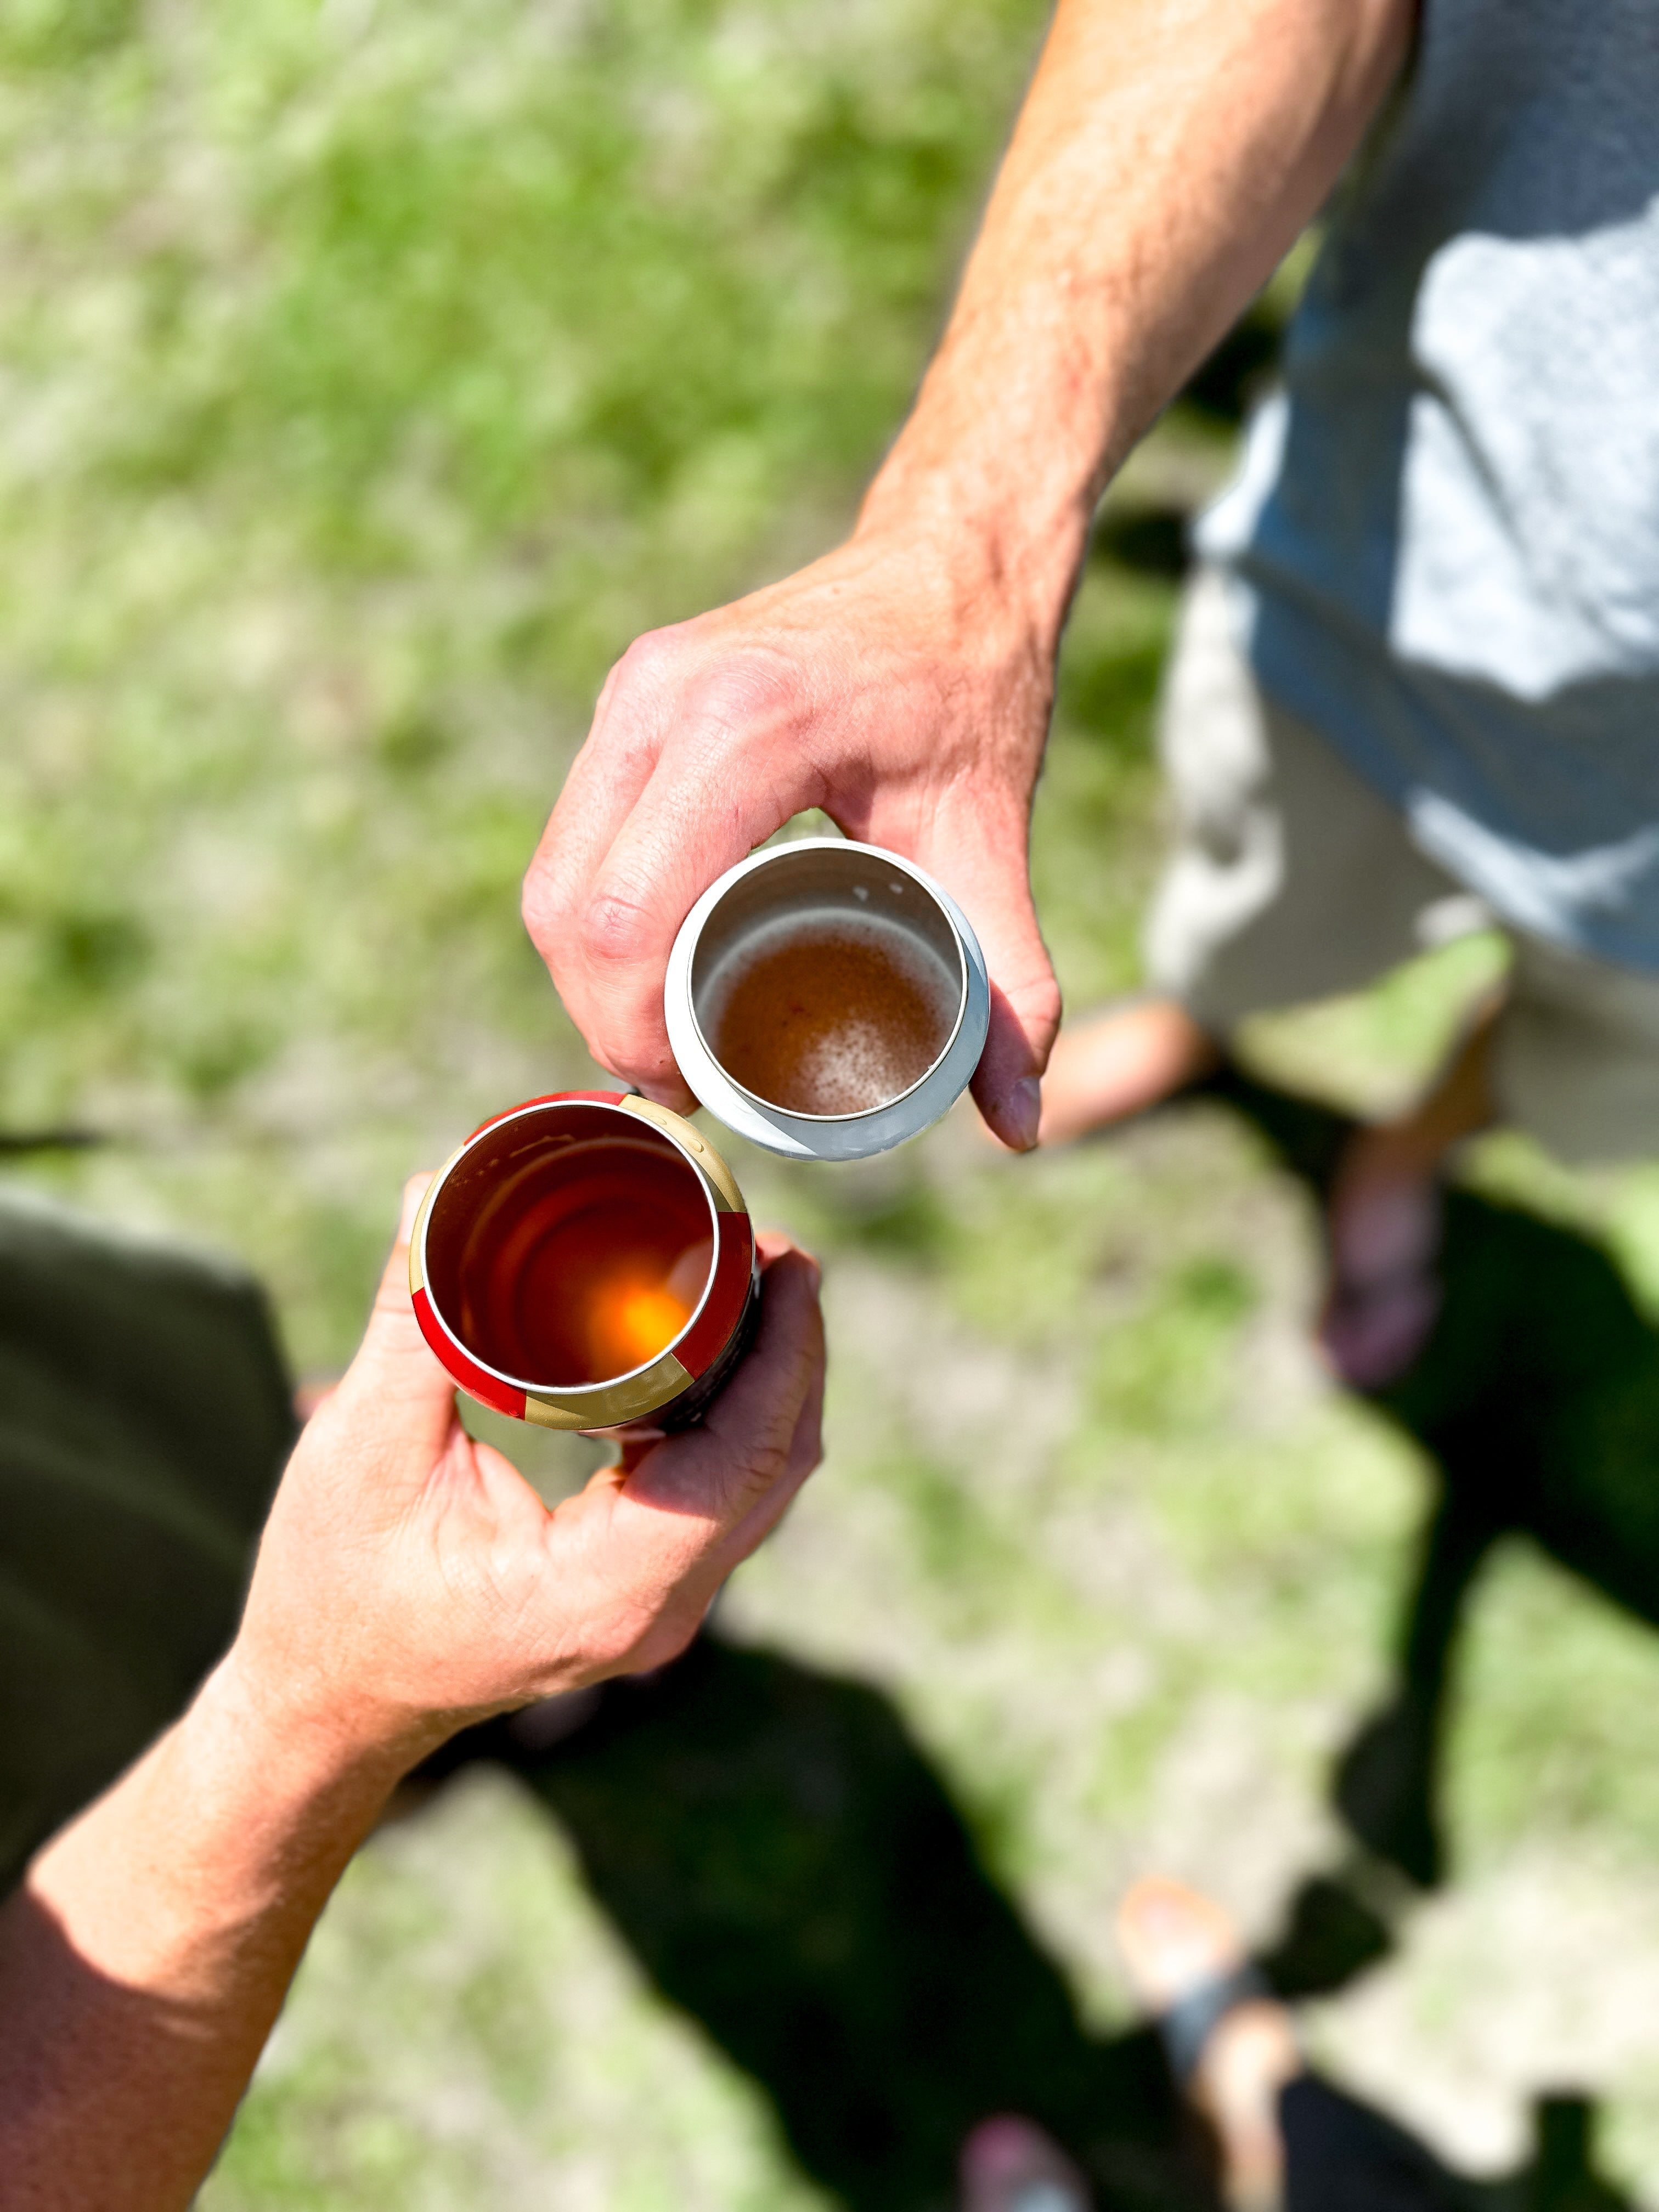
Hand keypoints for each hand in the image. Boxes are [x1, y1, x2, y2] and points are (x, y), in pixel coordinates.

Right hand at [228, 1180, 824, 1771]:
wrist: (323, 1703)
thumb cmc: (333, 1594)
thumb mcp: (361, 1449)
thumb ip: (414, 1320)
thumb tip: (439, 1190)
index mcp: (603, 1589)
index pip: (745, 1461)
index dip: (783, 1355)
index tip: (789, 1259)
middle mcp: (654, 1612)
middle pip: (774, 1469)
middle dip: (790, 1353)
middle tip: (774, 1248)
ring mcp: (655, 1610)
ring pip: (759, 1485)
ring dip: (768, 1383)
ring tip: (753, 1280)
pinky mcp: (640, 1590)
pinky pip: (720, 1496)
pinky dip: (730, 1417)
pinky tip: (706, 1348)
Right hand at [522, 521, 1063, 1150]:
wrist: (948, 560)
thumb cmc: (970, 688)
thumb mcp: (991, 836)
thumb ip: (1011, 982)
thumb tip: (1023, 1125)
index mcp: (744, 728)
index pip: (628, 915)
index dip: (634, 1027)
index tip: (695, 1089)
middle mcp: (661, 699)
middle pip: (570, 907)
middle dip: (605, 1017)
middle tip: (680, 1081)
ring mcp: (631, 693)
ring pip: (554, 876)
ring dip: (588, 975)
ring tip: (661, 1037)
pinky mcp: (625, 699)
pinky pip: (572, 837)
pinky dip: (592, 920)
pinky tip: (642, 970)